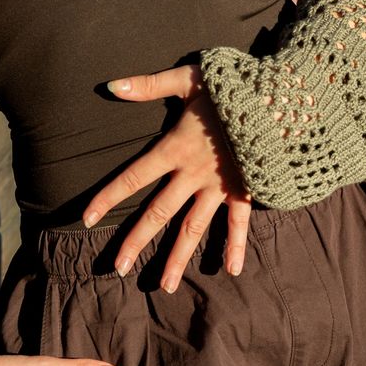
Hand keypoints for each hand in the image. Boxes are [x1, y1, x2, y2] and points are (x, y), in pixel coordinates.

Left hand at [82, 63, 251, 291]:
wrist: (278, 99)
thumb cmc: (230, 86)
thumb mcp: (186, 78)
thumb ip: (147, 85)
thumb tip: (110, 86)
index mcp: (174, 148)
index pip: (133, 177)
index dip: (108, 197)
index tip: (86, 218)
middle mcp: (193, 174)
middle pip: (158, 213)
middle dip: (136, 241)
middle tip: (117, 269)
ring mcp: (219, 186)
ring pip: (193, 228)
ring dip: (177, 257)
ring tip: (164, 287)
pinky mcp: (245, 190)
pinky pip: (239, 223)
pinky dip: (235, 246)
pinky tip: (231, 271)